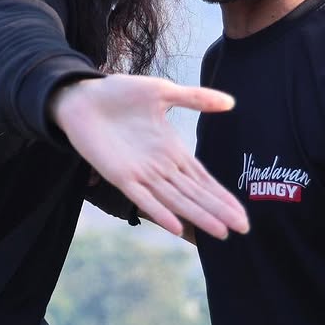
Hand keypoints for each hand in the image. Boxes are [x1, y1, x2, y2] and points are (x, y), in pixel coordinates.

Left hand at [49, 75, 249, 239]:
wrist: (81, 95)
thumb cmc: (119, 94)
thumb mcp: (162, 92)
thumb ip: (195, 99)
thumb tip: (231, 102)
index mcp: (171, 151)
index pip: (203, 179)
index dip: (222, 196)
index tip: (242, 214)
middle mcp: (160, 167)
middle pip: (195, 194)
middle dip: (218, 211)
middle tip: (243, 229)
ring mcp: (141, 173)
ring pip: (175, 200)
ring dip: (197, 215)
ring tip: (220, 232)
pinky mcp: (120, 175)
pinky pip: (142, 197)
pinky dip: (159, 212)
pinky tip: (175, 226)